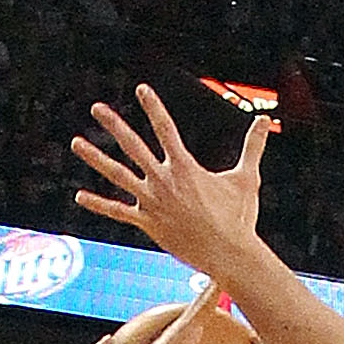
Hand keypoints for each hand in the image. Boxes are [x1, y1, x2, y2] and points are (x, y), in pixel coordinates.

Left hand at [74, 92, 274, 282]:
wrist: (228, 254)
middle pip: (133, 146)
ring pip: (117, 175)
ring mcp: (152, 203)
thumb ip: (253, 147)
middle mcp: (164, 181)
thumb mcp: (247, 178)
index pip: (166, 128)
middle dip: (114, 125)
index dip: (153, 106)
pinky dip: (99, 204)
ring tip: (77, 142)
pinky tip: (80, 196)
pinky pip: (118, 212)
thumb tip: (266, 120)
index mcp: (185, 166)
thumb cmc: (239, 218)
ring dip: (95, 158)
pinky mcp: (148, 224)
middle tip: (97, 108)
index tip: (142, 88)